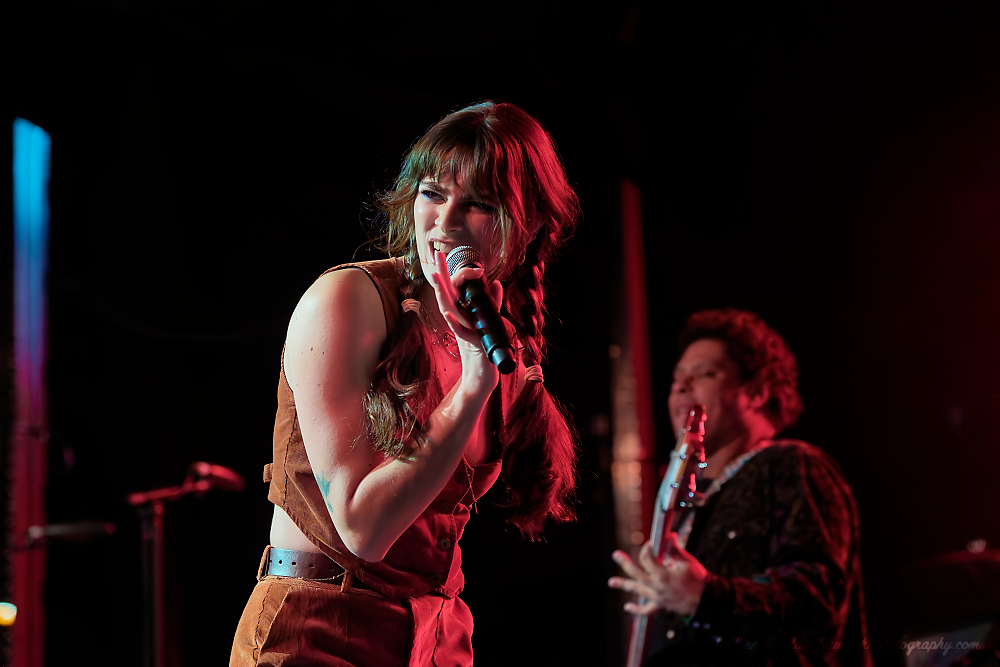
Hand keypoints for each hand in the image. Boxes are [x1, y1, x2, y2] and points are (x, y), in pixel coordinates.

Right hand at [428, 250, 502, 381]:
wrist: (481, 376)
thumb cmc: (482, 349)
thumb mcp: (487, 322)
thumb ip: (491, 303)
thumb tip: (495, 283)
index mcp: (462, 313)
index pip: (453, 290)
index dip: (449, 273)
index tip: (443, 256)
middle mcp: (459, 320)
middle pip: (447, 294)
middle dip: (441, 275)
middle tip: (435, 256)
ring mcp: (462, 331)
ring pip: (449, 309)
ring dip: (442, 293)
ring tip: (436, 276)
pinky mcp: (470, 343)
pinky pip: (460, 331)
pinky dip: (454, 322)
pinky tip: (448, 312)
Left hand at [608, 532, 707, 616]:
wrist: (704, 601)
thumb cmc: (696, 579)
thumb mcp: (687, 561)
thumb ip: (675, 549)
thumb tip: (669, 536)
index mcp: (662, 575)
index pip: (647, 559)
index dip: (646, 549)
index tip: (650, 544)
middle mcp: (656, 586)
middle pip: (636, 574)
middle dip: (625, 563)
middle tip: (615, 555)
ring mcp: (656, 597)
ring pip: (637, 590)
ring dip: (623, 585)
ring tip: (610, 582)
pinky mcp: (660, 606)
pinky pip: (647, 610)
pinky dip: (637, 610)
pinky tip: (627, 607)